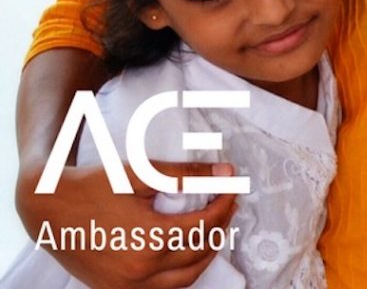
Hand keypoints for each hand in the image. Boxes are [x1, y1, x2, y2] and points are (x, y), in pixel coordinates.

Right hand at [17, 160, 236, 287]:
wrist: (50, 209)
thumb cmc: (95, 185)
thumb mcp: (142, 173)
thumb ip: (187, 175)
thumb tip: (226, 171)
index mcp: (150, 240)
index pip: (204, 224)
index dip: (224, 203)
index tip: (234, 185)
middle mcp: (140, 272)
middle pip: (199, 252)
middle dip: (221, 226)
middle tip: (228, 203)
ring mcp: (127, 287)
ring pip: (185, 279)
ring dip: (206, 254)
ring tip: (215, 227)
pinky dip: (182, 274)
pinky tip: (188, 253)